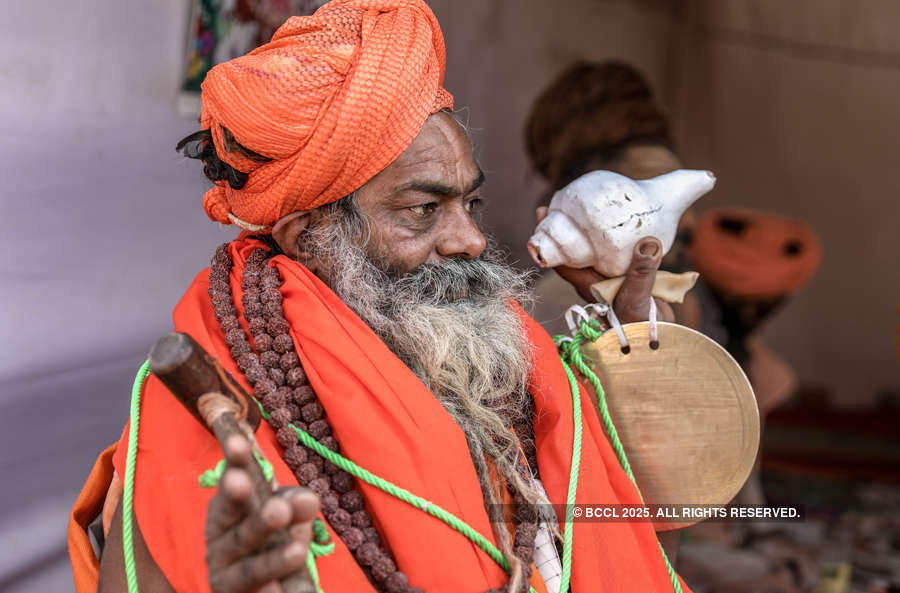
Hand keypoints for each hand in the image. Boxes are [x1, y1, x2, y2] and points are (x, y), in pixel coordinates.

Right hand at [206, 435, 319, 592]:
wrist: (263, 588)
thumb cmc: (271, 539)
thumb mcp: (286, 515)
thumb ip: (296, 503)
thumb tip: (308, 499)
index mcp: (227, 509)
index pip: (232, 483)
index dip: (234, 464)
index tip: (236, 443)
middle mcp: (219, 539)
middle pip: (236, 527)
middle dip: (257, 518)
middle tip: (278, 508)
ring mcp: (225, 573)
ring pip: (250, 568)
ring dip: (273, 560)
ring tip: (298, 552)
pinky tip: (291, 589)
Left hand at [536, 206, 674, 322]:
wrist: (658, 343)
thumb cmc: (640, 328)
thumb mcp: (639, 302)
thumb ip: (642, 275)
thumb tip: (647, 245)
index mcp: (590, 286)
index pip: (563, 260)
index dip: (550, 239)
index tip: (541, 213)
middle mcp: (596, 281)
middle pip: (575, 251)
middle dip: (566, 229)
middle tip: (558, 202)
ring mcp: (611, 280)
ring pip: (595, 252)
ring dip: (589, 233)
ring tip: (587, 206)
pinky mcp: (628, 279)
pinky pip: (616, 255)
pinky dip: (613, 241)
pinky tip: (620, 226)